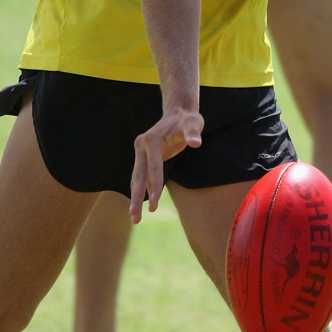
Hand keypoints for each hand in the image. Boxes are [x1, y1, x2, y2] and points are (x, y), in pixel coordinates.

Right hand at [129, 107, 203, 222]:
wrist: (179, 112)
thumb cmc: (188, 120)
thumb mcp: (193, 124)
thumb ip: (193, 133)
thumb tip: (196, 143)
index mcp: (150, 140)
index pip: (153, 167)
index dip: (155, 185)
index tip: (155, 203)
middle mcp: (141, 145)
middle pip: (139, 175)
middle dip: (137, 198)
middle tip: (136, 218)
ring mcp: (141, 151)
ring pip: (137, 178)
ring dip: (136, 198)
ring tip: (136, 219)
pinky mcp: (144, 156)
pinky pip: (142, 176)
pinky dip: (142, 190)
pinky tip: (144, 205)